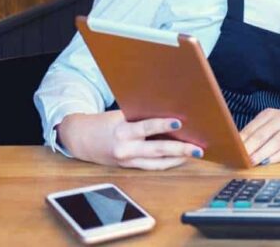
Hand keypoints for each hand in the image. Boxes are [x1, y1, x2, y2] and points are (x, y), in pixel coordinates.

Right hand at [57, 110, 202, 169]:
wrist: (81, 139)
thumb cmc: (105, 123)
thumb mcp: (120, 114)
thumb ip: (140, 116)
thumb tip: (168, 112)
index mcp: (121, 130)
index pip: (145, 127)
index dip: (162, 124)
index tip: (179, 121)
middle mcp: (125, 148)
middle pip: (156, 150)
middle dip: (180, 149)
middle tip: (197, 149)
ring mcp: (127, 161)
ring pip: (157, 162)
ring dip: (178, 159)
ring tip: (194, 154)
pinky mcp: (129, 167)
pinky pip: (151, 167)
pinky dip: (167, 162)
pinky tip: (180, 158)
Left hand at [240, 109, 279, 165]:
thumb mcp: (269, 124)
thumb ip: (255, 133)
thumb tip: (235, 147)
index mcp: (269, 114)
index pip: (252, 128)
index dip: (241, 141)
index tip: (233, 151)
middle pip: (263, 134)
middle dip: (250, 148)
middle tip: (241, 159)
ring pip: (276, 141)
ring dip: (263, 153)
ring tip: (253, 162)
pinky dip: (278, 156)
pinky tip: (269, 162)